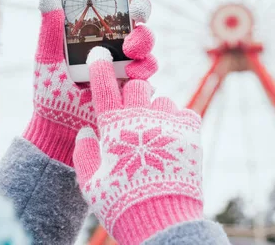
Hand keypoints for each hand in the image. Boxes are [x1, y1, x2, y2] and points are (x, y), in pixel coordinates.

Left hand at [23, 0, 155, 166]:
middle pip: (138, 18)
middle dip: (141, 9)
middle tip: (134, 11)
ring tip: (129, 48)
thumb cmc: (50, 91)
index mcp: (95, 32)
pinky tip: (130, 74)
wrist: (57, 129)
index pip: (113, 1)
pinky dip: (143, 71)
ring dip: (144, 40)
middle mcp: (115, 45)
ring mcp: (127, 65)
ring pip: (148, 43)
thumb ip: (50, 29)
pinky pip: (149, 74)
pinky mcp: (134, 88)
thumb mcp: (46, 58)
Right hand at [73, 34, 202, 243]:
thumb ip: (84, 153)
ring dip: (154, 109)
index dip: (99, 67)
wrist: (162, 221)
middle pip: (136, 86)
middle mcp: (140, 116)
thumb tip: (86, 132)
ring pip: (161, 98)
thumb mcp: (91, 182)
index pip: (103, 85)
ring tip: (153, 132)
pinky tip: (172, 138)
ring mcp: (167, 121)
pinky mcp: (190, 130)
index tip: (99, 54)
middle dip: (131, 93)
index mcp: (113, 126)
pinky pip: (184, 112)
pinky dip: (177, 121)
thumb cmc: (121, 203)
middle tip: (130, 112)